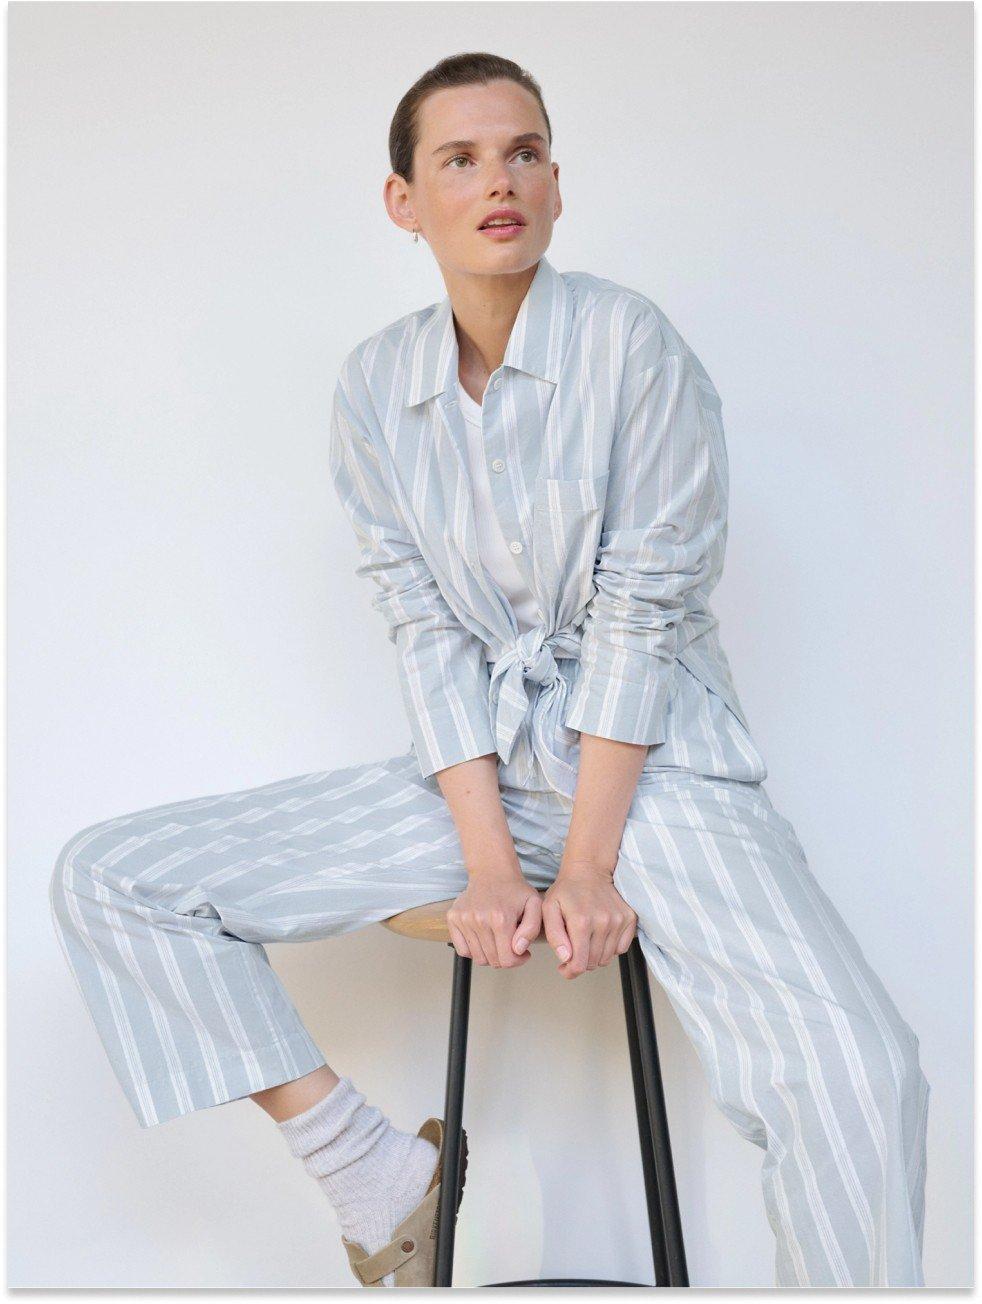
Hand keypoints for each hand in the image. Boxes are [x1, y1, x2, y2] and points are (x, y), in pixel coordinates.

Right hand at [446, 874, 542, 968]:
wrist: (492, 871)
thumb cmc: (514, 889)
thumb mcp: (534, 905)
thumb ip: (532, 929)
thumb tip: (518, 949)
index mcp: (501, 919)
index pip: (506, 960)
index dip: (518, 961)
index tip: (522, 953)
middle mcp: (479, 920)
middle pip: (492, 960)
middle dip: (505, 958)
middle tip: (511, 946)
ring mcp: (464, 919)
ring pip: (478, 958)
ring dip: (490, 955)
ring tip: (498, 942)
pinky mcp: (453, 918)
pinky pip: (462, 950)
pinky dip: (473, 950)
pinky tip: (484, 940)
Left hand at [541, 862, 637, 978]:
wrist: (589, 870)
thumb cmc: (566, 890)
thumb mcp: (549, 909)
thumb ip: (555, 936)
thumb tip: (565, 958)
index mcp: (581, 922)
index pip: (580, 964)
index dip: (570, 971)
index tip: (564, 967)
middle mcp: (603, 922)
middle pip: (594, 963)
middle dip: (581, 962)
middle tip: (573, 950)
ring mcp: (619, 920)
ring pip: (607, 958)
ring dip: (595, 955)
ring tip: (586, 940)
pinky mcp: (630, 918)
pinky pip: (621, 948)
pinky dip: (610, 947)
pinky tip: (600, 935)